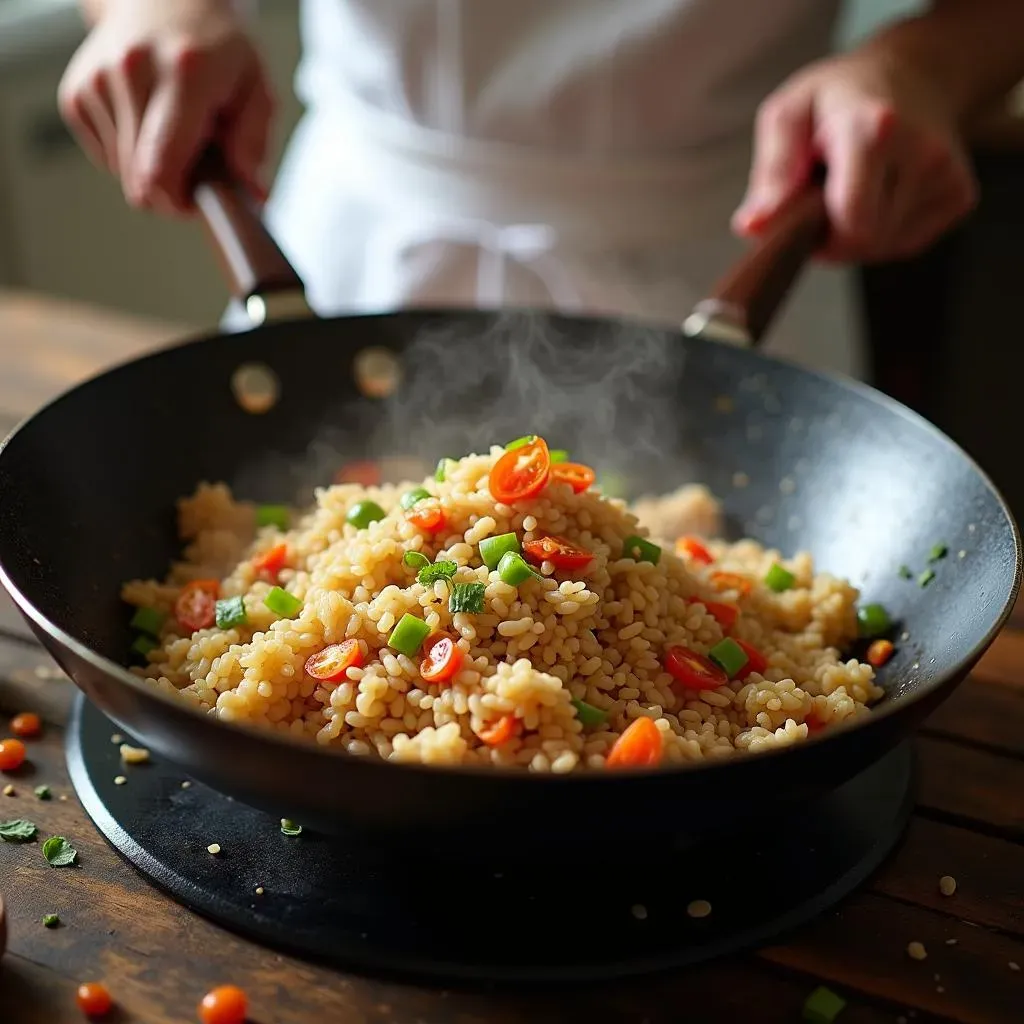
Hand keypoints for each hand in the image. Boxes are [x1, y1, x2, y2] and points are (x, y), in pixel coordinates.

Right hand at [58, 0, 272, 213]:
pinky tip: (147, 121)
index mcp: (183, 73)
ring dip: (151, 168)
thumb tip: (252, 193)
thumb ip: (254, 142)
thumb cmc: (217, 46)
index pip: (160, 168)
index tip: (197, 202)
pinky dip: (129, 153)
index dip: (177, 204)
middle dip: (171, 190)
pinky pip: (106, 157)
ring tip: (173, 130)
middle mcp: (131, 72)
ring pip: (122, 173)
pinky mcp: (75, 93)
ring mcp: (96, 80)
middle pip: (139, 181)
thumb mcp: (255, 86)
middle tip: (197, 165)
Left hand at [732, 49, 977, 262]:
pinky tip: (882, 194)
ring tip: (855, 187)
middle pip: (864, 241)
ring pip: (882, 248)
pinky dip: (883, 232)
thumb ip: (771, 173)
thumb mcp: (788, 115)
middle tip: (824, 197)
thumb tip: (755, 226)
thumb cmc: (839, 97)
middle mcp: (920, 152)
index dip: (819, 237)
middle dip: (833, 236)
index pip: (850, 221)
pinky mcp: (960, 197)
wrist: (914, 74)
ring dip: (856, 233)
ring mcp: (946, 176)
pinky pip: (904, 244)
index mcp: (873, 129)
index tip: (806, 215)